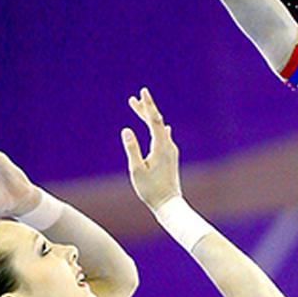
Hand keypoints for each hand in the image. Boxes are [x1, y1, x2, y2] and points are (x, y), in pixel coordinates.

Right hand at [121, 88, 181, 211]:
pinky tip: (162, 127)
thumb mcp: (137, 170)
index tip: (143, 92)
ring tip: (139, 109)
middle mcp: (169, 146)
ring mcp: (171, 151)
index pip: (154, 120)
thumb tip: (126, 130)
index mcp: (161, 146)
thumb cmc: (151, 189)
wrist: (169, 204)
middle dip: (145, 109)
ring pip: (159, 129)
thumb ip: (132, 148)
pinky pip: (164, 137)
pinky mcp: (171, 157)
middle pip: (156, 122)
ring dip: (149, 119)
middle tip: (133, 99)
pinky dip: (157, 129)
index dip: (148, 105)